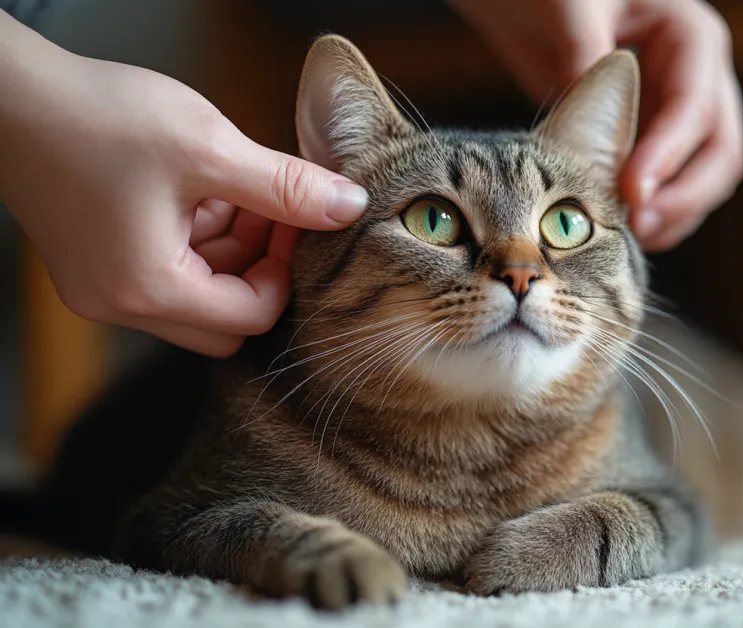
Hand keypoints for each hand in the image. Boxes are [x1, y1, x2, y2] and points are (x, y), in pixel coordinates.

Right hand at [0, 13, 367, 356]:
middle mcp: (121, 304)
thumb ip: (287, 186)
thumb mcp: (209, 148)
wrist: (9, 94)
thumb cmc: (99, 115)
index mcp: (148, 289)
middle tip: (271, 212)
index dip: (288, 270)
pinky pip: (168, 273)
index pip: (253, 315)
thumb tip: (350, 205)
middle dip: (260, 268)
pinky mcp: (97, 266)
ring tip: (234, 189)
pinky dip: (197, 240)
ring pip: (199, 295)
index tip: (299, 220)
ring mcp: (104, 289)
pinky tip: (202, 191)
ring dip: (231, 251)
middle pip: (226, 319)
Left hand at [450, 0, 742, 251]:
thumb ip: (581, 63)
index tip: (631, 192)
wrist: (533, 3)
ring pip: (699, 180)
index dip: (668, 155)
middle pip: (719, 153)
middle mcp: (695, 80)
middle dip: (683, 197)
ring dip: (670, 215)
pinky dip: (648, 214)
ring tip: (625, 237)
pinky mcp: (647, 143)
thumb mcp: (570, 10)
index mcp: (690, 39)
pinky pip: (665, 188)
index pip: (695, 107)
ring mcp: (674, 116)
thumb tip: (589, 132)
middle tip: (635, 227)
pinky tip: (618, 232)